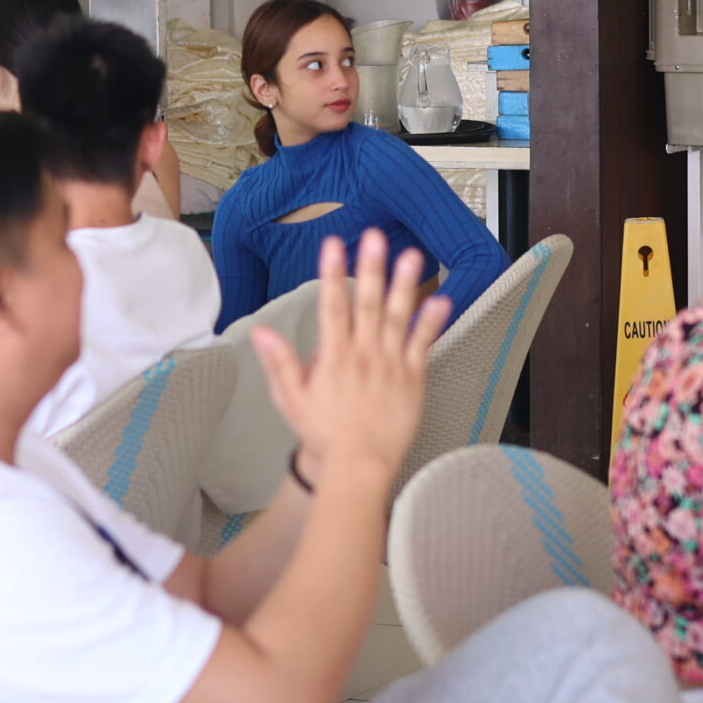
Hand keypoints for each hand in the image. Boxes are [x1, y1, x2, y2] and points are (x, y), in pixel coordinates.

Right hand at [250, 231, 448, 490]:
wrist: (358, 464)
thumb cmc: (323, 433)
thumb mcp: (290, 399)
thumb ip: (279, 362)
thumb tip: (261, 331)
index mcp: (333, 358)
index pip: (332, 307)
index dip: (331, 273)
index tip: (333, 245)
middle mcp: (363, 355)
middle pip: (367, 304)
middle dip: (370, 267)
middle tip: (374, 237)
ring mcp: (390, 365)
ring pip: (397, 317)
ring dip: (403, 285)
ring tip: (410, 256)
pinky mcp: (412, 378)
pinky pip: (423, 345)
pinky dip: (431, 323)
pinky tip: (441, 299)